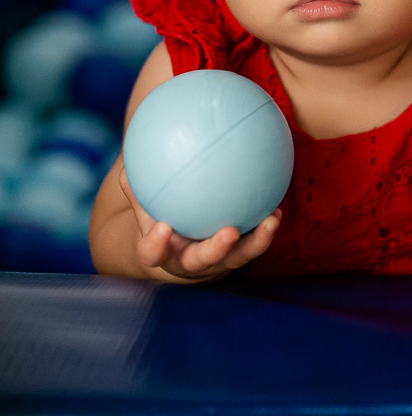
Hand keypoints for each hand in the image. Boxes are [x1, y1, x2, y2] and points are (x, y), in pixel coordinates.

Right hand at [118, 168, 281, 281]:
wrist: (180, 250)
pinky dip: (266, 228)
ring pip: (239, 256)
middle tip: (229, 232)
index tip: (162, 228)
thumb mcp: (146, 205)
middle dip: (216, 249)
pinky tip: (277, 209)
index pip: (152, 253)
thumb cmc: (160, 218)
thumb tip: (130, 154)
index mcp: (162, 251)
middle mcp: (191, 261)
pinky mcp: (239, 255)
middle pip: (202, 261)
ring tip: (271, 219)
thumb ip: (138, 184)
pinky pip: (255, 242)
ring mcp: (218, 261)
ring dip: (257, 241)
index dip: (155, 245)